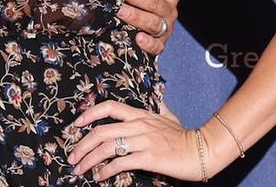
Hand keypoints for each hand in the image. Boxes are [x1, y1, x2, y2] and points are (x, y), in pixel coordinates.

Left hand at [67, 101, 202, 181]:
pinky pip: (120, 163)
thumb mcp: (168, 117)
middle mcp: (138, 125)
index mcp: (140, 114)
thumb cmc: (184, 136)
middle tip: (72, 156)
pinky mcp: (149, 158)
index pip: (109, 107)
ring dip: (89, 159)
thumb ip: (157, 109)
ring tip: (80, 169)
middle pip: (101, 131)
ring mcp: (143, 141)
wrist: (203, 150)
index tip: (75, 124)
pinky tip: (99, 176)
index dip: (89, 114)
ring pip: (106, 147)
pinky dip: (105, 170)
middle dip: (82, 144)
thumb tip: (156, 99)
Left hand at [117, 0, 180, 53]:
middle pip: (155, 2)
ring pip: (154, 22)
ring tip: (120, 11)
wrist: (141, 20)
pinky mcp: (160, 44)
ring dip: (136, 16)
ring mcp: (166, 27)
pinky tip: (137, 38)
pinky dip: (149, 43)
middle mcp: (171, 8)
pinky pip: (157, 46)